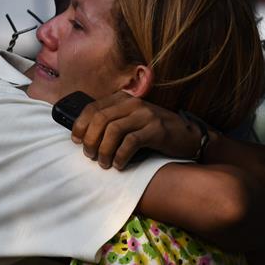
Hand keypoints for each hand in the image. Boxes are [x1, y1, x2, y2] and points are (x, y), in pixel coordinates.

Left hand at [71, 91, 201, 169]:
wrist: (188, 136)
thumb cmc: (154, 132)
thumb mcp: (131, 121)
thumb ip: (112, 122)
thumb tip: (84, 136)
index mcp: (123, 99)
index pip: (93, 108)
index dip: (80, 125)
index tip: (76, 141)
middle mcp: (133, 103)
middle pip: (100, 119)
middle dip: (90, 139)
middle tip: (90, 155)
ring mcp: (146, 115)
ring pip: (113, 130)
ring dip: (104, 150)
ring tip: (104, 163)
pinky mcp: (157, 129)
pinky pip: (131, 142)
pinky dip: (120, 155)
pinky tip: (119, 164)